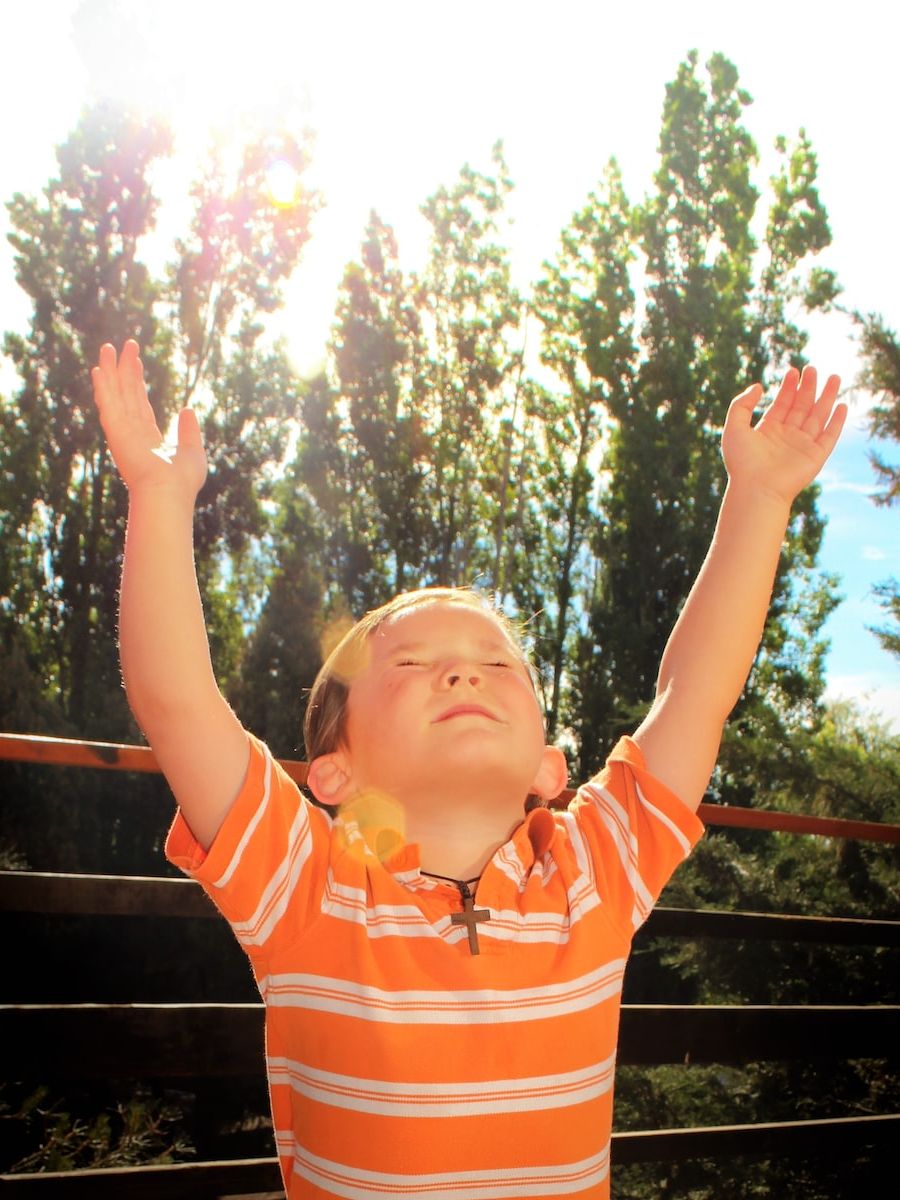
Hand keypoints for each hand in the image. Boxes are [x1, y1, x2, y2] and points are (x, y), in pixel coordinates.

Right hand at [92, 340, 206, 498]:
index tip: (135, 361)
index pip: (139, 403)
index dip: (136, 381)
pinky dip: (103, 387)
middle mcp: (132, 432)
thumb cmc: (182, 481)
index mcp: (147, 438)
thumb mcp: (192, 450)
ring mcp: (122, 431)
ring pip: (115, 394)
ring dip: (110, 371)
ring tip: (107, 348)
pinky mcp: (116, 431)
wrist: (169, 493)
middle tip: (123, 345)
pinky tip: (99, 370)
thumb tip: (187, 409)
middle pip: (125, 394)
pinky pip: (108, 404)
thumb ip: (188, 430)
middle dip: (123, 369)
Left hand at [722, 366, 846, 505]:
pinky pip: (830, 435)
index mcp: (768, 431)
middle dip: (808, 387)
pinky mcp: (816, 456)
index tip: (792, 371)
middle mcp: (787, 437)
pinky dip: (837, 421)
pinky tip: (841, 405)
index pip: (782, 404)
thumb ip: (741, 405)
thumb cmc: (742, 462)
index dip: (788, 387)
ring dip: (826, 397)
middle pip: (801, 406)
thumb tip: (758, 386)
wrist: (756, 489)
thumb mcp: (734, 427)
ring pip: (818, 416)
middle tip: (812, 368)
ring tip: (833, 377)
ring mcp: (802, 446)